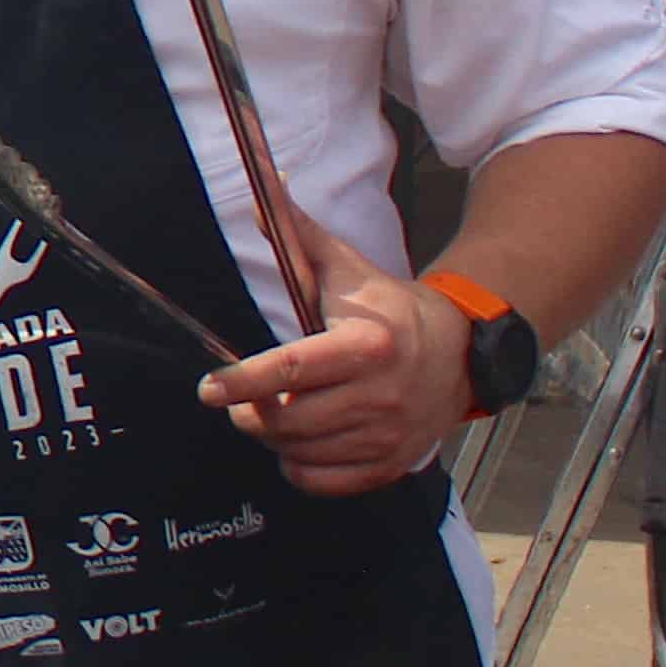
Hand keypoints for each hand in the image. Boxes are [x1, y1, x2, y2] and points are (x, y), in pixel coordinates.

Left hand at [197, 211, 471, 494]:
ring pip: (302, 453)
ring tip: (272, 414)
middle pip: (288, 420)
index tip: (208, 389)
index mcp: (366, 345)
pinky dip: (301, 469)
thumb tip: (262, 184)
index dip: (242, 382)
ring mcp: (388, 434)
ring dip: (274, 438)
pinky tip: (300, 443)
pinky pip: (326, 482)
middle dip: (251, 413)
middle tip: (241, 400)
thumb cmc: (386, 308)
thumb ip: (297, 232)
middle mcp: (380, 394)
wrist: (457, 352)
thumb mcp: (344, 266)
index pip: (289, 370)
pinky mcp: (391, 463)